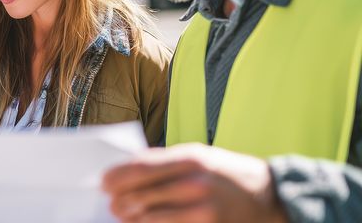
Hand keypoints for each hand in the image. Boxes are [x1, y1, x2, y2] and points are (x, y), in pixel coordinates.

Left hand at [102, 143, 287, 222]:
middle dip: (120, 200)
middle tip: (110, 202)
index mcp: (190, 158)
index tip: (103, 181)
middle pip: (142, 195)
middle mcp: (195, 183)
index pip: (141, 167)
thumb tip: (127, 168)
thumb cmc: (226, 172)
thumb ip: (164, 161)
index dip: (117, 176)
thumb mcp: (198, 155)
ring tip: (123, 214)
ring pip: (151, 218)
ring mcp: (202, 210)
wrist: (269, 195)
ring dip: (132, 217)